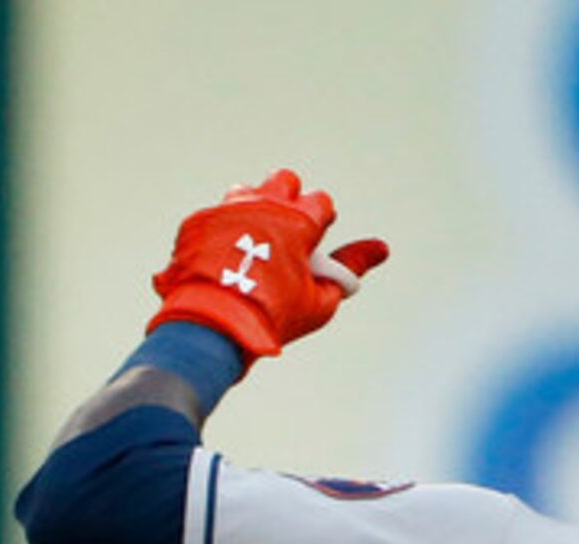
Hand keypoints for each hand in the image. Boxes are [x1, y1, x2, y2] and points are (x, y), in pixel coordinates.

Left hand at [148, 168, 389, 357]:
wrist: (211, 327)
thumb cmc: (270, 317)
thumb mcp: (319, 300)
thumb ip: (349, 269)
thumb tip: (380, 249)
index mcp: (298, 221)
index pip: (320, 202)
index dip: (319, 223)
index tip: (311, 243)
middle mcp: (263, 206)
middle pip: (283, 182)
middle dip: (287, 201)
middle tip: (282, 234)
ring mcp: (227, 211)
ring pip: (246, 193)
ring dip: (251, 210)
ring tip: (249, 242)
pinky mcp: (198, 222)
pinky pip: (213, 217)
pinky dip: (218, 233)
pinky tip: (218, 259)